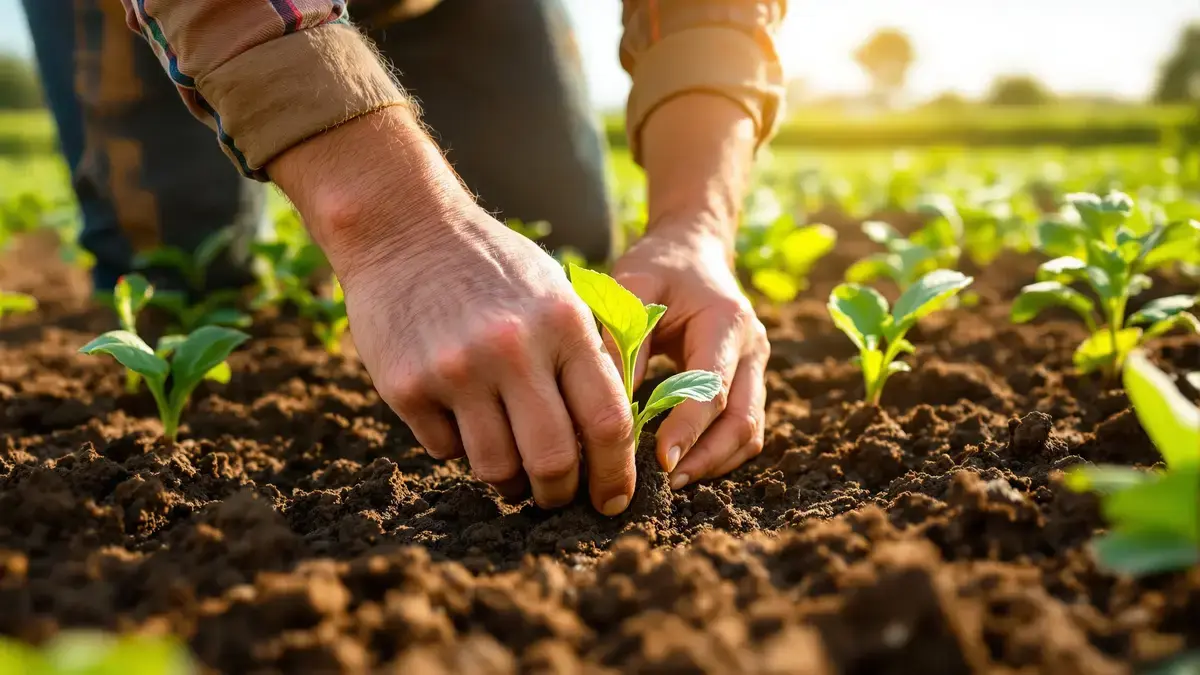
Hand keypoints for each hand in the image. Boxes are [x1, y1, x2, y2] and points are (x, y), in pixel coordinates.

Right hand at [268, 108, 635, 514]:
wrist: (402, 228)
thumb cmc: (491, 266)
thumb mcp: (555, 293)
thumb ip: (584, 356)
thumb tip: (610, 438)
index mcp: (563, 324)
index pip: (607, 421)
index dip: (616, 473)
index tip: (614, 500)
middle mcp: (511, 349)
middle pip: (553, 460)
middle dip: (561, 494)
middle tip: (559, 497)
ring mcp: (455, 370)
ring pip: (497, 469)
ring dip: (510, 483)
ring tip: (512, 469)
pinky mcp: (407, 387)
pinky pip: (446, 451)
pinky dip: (460, 449)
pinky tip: (460, 418)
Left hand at [611, 224, 767, 489]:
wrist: (694, 249)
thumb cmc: (658, 265)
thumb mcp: (632, 285)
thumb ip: (623, 337)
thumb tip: (612, 402)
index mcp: (727, 322)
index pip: (713, 389)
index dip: (689, 429)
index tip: (659, 461)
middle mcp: (752, 348)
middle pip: (743, 422)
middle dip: (707, 459)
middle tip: (665, 483)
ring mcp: (756, 368)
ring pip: (749, 433)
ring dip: (715, 463)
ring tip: (671, 482)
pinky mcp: (748, 382)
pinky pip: (742, 429)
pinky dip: (717, 452)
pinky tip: (682, 464)